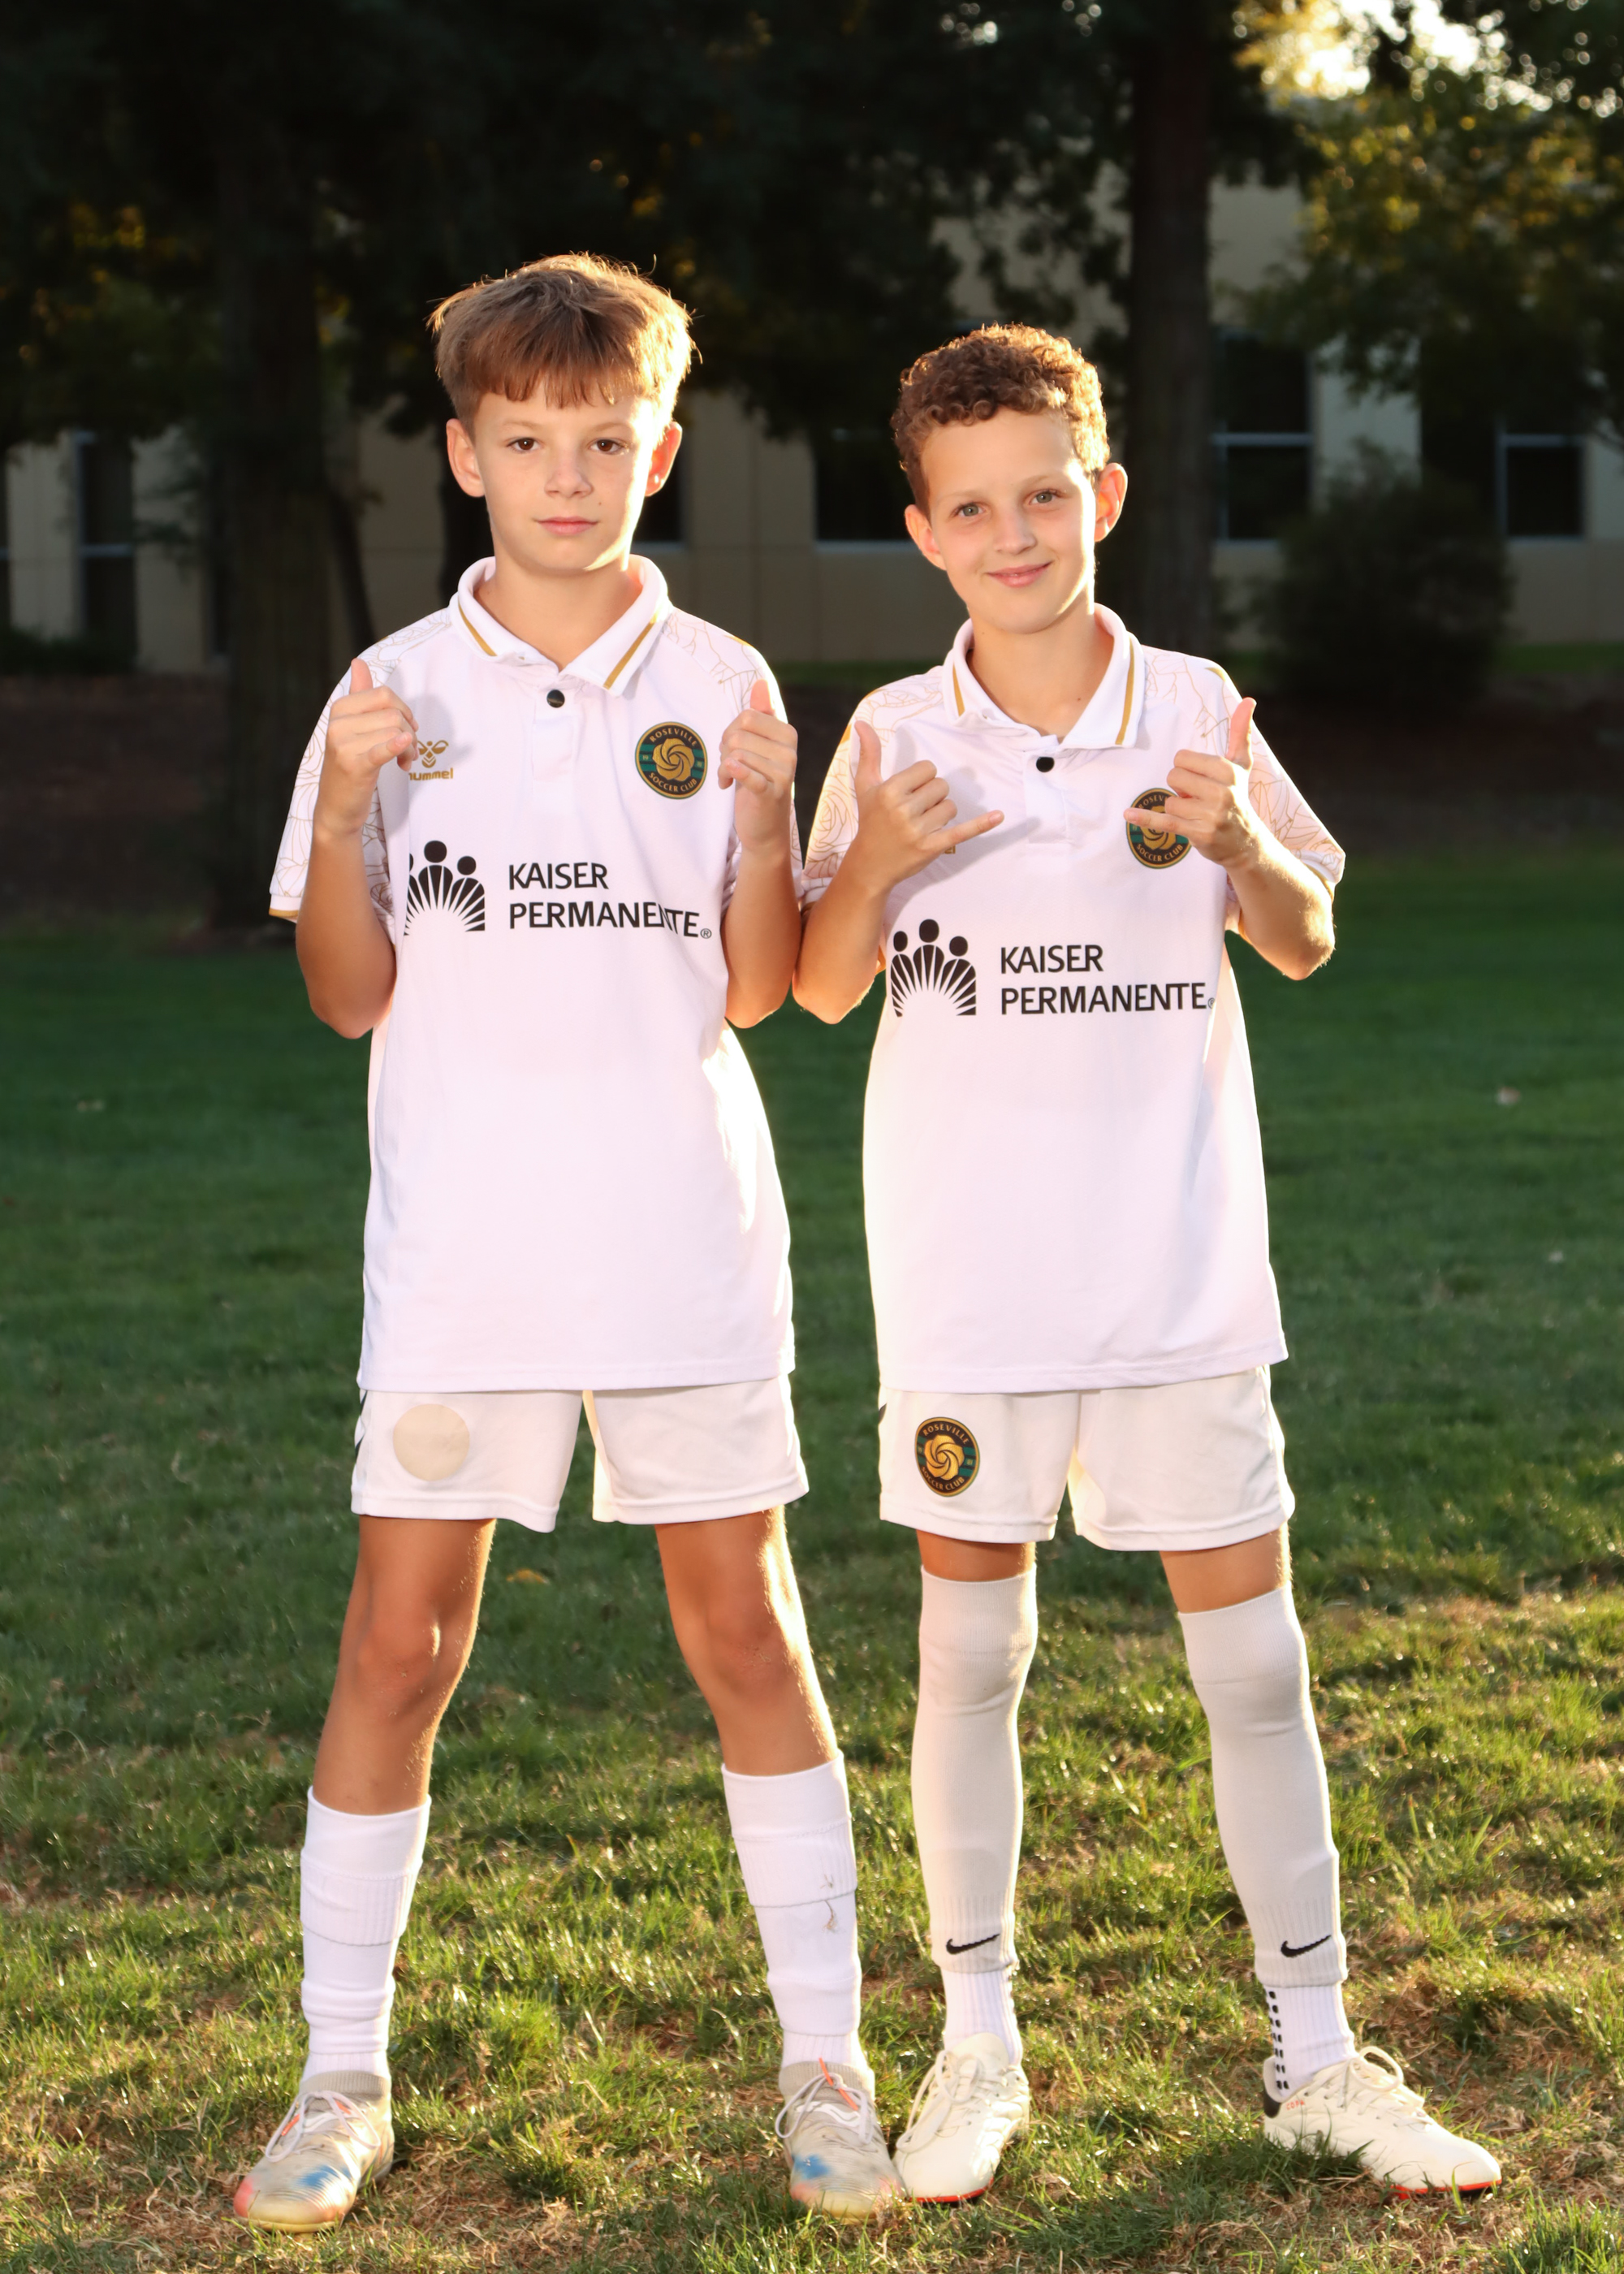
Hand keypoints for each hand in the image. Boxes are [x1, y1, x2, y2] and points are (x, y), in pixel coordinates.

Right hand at [316, 659, 417, 838]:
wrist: (336, 807)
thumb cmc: (350, 765)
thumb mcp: (352, 727)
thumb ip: (358, 694)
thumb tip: (358, 662)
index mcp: (340, 709)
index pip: (383, 694)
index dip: (403, 710)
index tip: (408, 730)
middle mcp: (338, 723)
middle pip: (393, 713)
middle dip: (410, 731)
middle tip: (410, 751)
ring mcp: (344, 744)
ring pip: (396, 732)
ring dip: (410, 749)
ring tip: (405, 763)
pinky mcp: (355, 766)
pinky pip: (384, 748)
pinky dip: (399, 748)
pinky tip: (406, 755)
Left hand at [719, 679, 796, 856]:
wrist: (765, 826)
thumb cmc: (759, 780)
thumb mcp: (759, 745)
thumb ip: (761, 714)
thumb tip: (761, 682)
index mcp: (788, 734)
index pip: (747, 716)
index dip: (731, 730)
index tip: (732, 748)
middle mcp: (790, 752)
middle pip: (738, 734)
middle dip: (725, 748)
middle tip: (729, 764)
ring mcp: (783, 774)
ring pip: (735, 754)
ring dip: (723, 767)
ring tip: (729, 778)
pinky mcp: (771, 794)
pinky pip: (747, 774)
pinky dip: (734, 773)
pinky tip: (727, 780)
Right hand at [847, 720, 1002, 890]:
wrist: (869, 864)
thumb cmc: (870, 821)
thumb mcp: (865, 786)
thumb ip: (869, 754)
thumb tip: (861, 722)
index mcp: (889, 790)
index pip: (928, 769)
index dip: (923, 779)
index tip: (911, 792)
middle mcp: (903, 809)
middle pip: (941, 786)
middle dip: (933, 796)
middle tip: (915, 810)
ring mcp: (918, 830)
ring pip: (951, 806)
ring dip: (942, 813)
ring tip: (923, 824)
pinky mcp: (931, 847)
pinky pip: (962, 831)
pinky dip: (981, 824)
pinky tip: (999, 816)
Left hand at [1124, 696, 1259, 869]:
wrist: (1245, 842)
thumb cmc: (1238, 797)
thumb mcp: (1241, 764)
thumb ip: (1240, 732)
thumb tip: (1249, 700)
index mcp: (1227, 771)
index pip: (1182, 758)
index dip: (1186, 769)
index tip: (1201, 780)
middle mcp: (1221, 792)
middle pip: (1173, 777)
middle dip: (1180, 787)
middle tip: (1198, 798)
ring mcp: (1209, 815)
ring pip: (1169, 801)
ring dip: (1177, 808)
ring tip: (1197, 814)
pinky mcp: (1198, 833)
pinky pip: (1164, 822)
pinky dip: (1145, 819)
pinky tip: (1127, 814)